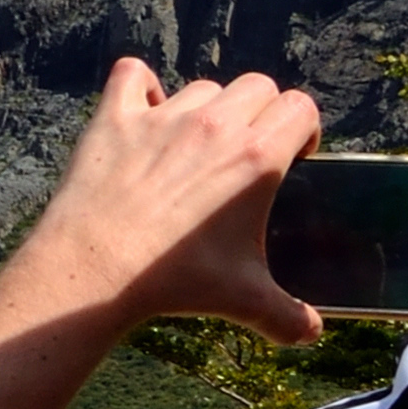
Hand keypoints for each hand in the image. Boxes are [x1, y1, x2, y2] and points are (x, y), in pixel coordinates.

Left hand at [14, 55, 327, 348]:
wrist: (95, 270)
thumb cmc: (176, 282)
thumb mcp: (244, 301)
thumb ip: (288, 316)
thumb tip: (311, 333)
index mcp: (256, 157)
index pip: (300, 108)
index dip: (303, 128)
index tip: (292, 155)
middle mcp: (214, 126)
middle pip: (257, 86)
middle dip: (261, 113)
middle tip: (247, 150)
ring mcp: (163, 116)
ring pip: (203, 87)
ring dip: (208, 108)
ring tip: (197, 146)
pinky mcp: (116, 118)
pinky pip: (131, 75)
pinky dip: (140, 86)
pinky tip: (143, 112)